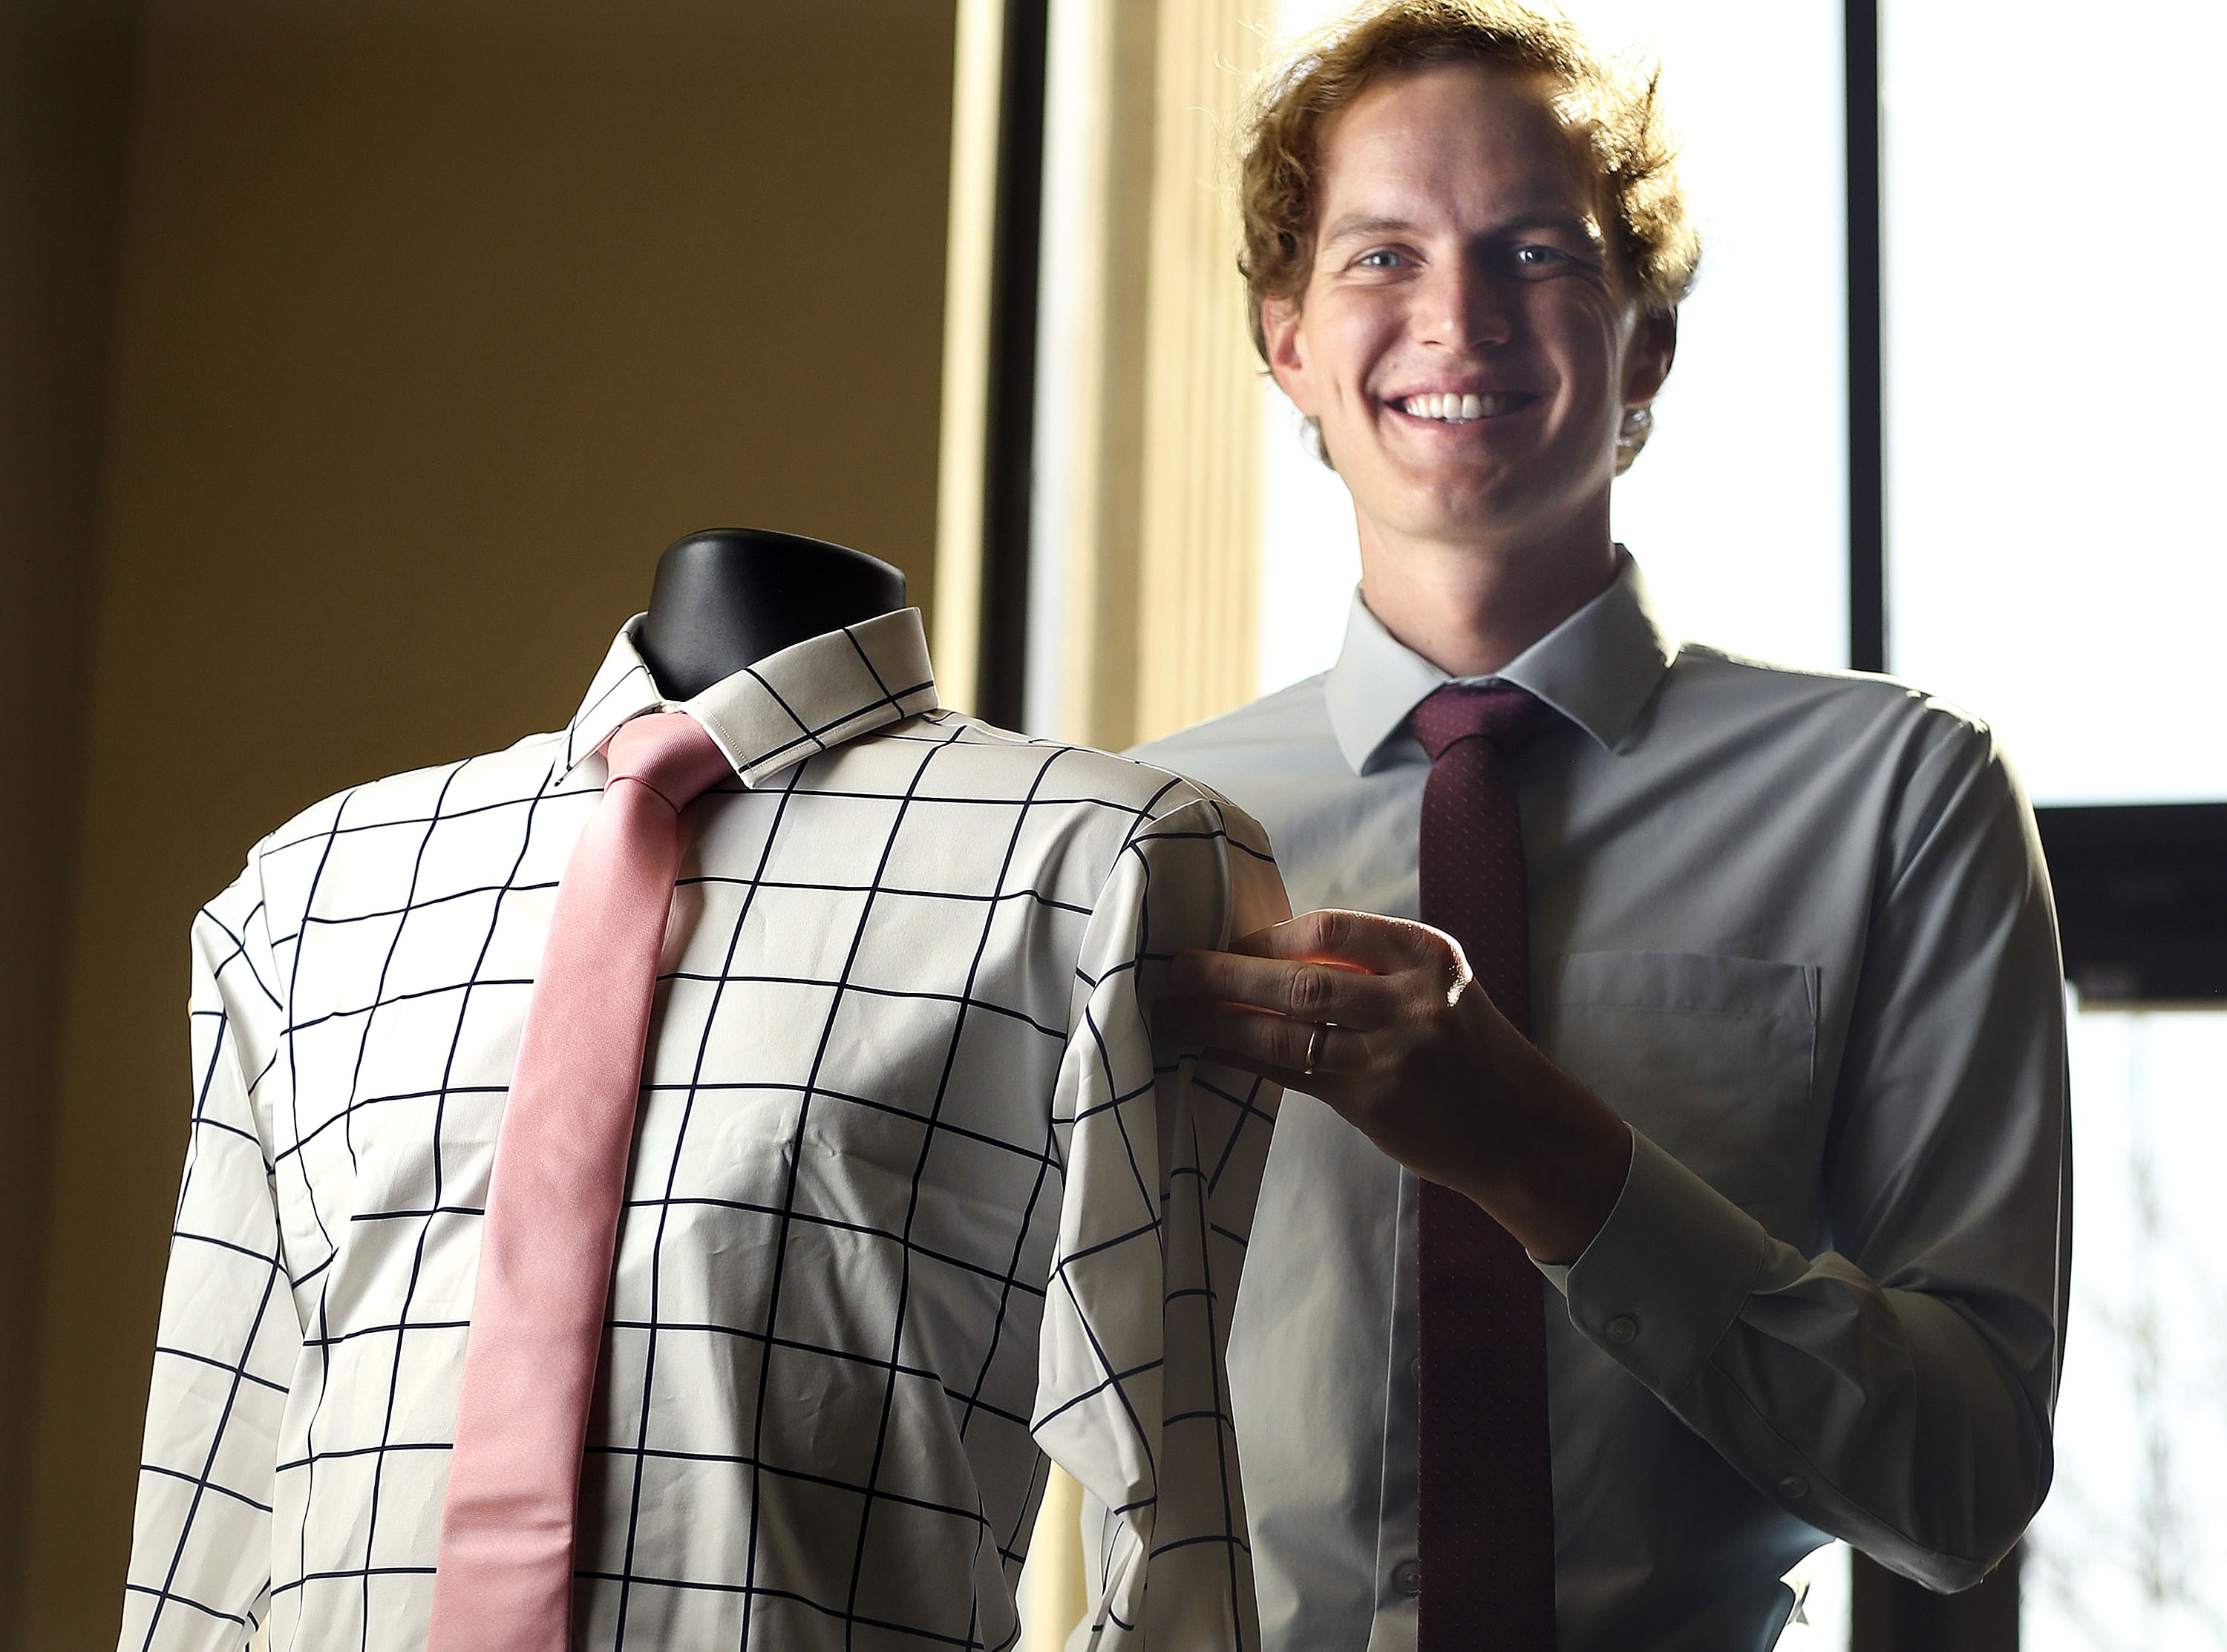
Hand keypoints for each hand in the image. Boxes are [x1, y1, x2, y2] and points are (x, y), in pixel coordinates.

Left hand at [1158, 908, 1632, 1264]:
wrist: (1522, 1129)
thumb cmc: (1469, 1049)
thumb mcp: (1439, 986)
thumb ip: (1373, 966)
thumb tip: (1271, 949)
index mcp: (1427, 956)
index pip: (1331, 928)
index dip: (1270, 934)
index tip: (1231, 939)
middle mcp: (1411, 1001)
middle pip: (1299, 979)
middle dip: (1228, 972)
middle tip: (1176, 967)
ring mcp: (1390, 1055)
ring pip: (1284, 1031)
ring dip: (1218, 1020)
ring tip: (1171, 1013)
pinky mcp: (1370, 1102)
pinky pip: (1290, 1075)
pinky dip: (1243, 1060)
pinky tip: (1207, 1051)